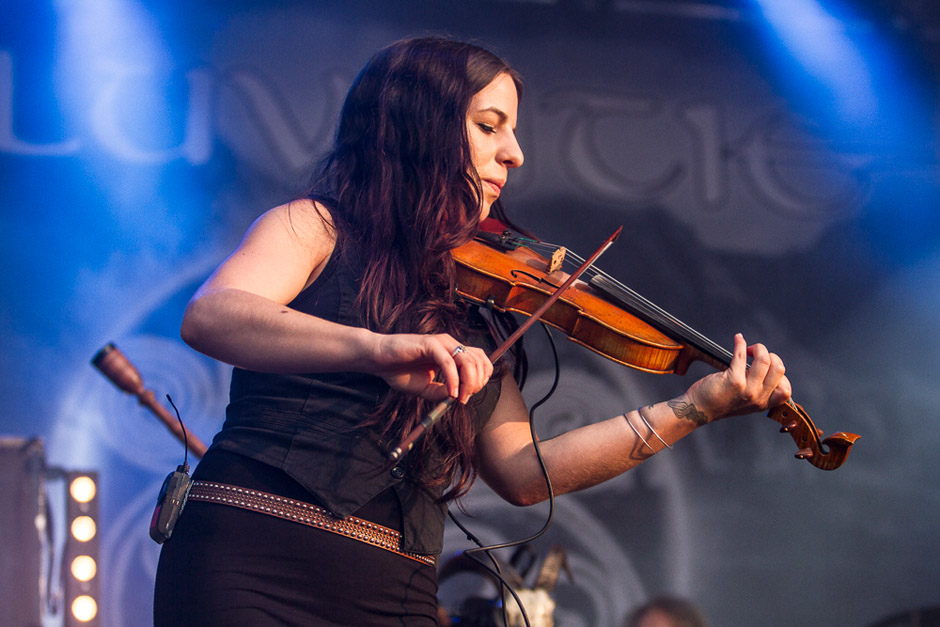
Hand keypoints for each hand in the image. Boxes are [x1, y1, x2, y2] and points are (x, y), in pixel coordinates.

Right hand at [368, 333, 493, 403]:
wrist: (378, 360)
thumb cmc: (400, 371)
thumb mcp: (426, 388)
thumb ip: (442, 392)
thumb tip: (458, 397)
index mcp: (452, 352)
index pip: (480, 360)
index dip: (481, 378)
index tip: (468, 396)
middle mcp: (450, 344)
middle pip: (479, 361)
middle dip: (476, 383)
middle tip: (463, 399)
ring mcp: (441, 342)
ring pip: (468, 360)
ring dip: (468, 382)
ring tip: (458, 397)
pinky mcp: (429, 343)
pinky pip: (448, 362)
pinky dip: (453, 379)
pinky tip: (450, 392)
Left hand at [684, 333, 791, 421]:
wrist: (699, 409)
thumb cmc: (720, 401)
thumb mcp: (746, 402)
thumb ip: (759, 390)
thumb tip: (766, 364)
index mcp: (763, 404)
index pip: (786, 390)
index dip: (780, 374)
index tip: (769, 367)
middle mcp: (758, 398)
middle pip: (778, 369)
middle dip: (770, 355)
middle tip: (757, 354)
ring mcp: (747, 390)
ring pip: (764, 360)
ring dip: (758, 348)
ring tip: (749, 348)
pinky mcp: (733, 381)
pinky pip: (741, 356)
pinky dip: (740, 343)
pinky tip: (738, 339)